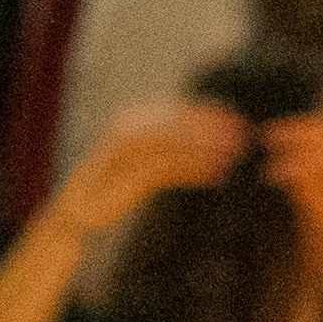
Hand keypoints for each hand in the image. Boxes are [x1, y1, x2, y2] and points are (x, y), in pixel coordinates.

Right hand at [57, 96, 249, 233]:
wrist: (81, 210)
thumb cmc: (116, 184)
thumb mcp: (148, 162)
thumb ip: (172, 148)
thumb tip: (209, 140)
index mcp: (132, 120)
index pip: (175, 111)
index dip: (206, 113)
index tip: (234, 118)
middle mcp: (127, 130)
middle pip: (176, 124)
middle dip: (211, 128)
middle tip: (241, 132)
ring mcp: (124, 154)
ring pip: (173, 146)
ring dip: (205, 149)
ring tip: (233, 154)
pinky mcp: (125, 179)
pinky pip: (166, 171)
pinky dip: (193, 172)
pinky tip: (216, 175)